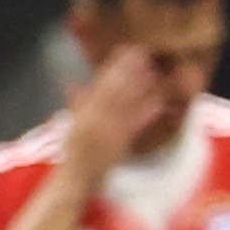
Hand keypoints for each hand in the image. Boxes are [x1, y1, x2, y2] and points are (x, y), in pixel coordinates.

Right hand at [63, 48, 168, 176]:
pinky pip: (134, 125)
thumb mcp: (70, 125)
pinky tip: (159, 101)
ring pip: (125, 103)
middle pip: (114, 89)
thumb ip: (75, 104)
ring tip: (152, 70)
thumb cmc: (72, 152)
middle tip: (142, 52)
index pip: (99, 85)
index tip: (123, 51)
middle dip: (128, 70)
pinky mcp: (120, 142)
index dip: (112, 67)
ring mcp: (108, 130)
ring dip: (139, 86)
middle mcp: (95, 119)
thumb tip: (70, 83)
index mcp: (83, 114)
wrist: (75, 178)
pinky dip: (146, 113)